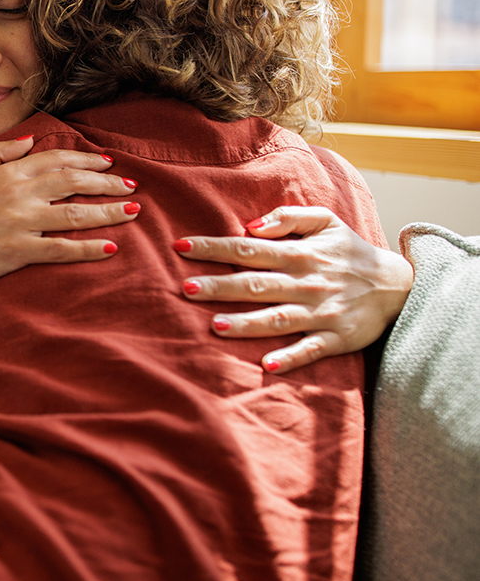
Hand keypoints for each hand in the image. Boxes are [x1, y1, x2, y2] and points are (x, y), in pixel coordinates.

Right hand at [0, 135, 140, 290]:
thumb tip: (28, 140)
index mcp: (8, 174)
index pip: (56, 160)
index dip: (87, 161)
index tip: (109, 164)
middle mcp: (18, 194)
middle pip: (73, 182)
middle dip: (107, 184)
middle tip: (132, 186)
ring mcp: (20, 222)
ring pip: (74, 214)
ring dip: (108, 212)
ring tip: (134, 212)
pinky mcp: (19, 250)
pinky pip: (62, 249)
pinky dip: (89, 248)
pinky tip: (111, 248)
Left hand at [172, 206, 413, 373]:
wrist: (399, 286)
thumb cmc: (350, 251)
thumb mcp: (325, 221)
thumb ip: (288, 216)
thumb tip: (251, 225)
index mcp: (299, 253)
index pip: (247, 248)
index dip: (214, 247)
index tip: (181, 247)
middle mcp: (306, 283)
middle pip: (255, 284)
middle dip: (220, 286)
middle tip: (187, 288)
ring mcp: (320, 312)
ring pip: (277, 319)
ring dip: (247, 324)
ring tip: (215, 326)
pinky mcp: (336, 338)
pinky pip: (311, 350)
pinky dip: (290, 357)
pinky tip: (267, 364)